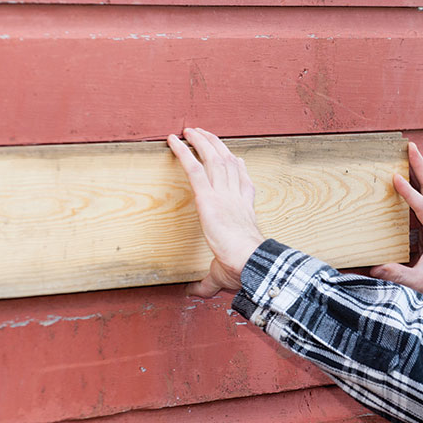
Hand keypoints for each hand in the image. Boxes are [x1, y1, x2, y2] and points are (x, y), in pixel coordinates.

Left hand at [167, 128, 264, 297]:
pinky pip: (194, 169)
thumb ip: (207, 281)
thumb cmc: (242, 269)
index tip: (235, 158)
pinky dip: (184, 152)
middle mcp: (236, 198)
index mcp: (245, 212)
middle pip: (229, 163)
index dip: (239, 169)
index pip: (244, 184)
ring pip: (214, 159)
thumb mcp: (221, 275)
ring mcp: (223, 194)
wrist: (248, 263)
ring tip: (192, 129)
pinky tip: (174, 140)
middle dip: (218, 146)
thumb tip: (193, 293)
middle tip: (207, 134)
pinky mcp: (208, 197)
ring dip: (203, 141)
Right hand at [370, 142, 422, 318]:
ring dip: (422, 170)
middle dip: (422, 167)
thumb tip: (375, 268)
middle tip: (411, 147)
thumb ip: (398, 275)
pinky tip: (409, 175)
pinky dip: (419, 183)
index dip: (409, 192)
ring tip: (410, 152)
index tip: (395, 178)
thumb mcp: (418, 283)